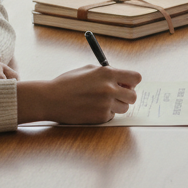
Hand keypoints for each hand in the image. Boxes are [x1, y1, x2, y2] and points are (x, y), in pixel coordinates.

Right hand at [17, 65, 141, 124]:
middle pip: (133, 96)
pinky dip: (105, 113)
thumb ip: (108, 73)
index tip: (126, 83)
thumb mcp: (89, 70)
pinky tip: (92, 108)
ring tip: (101, 101)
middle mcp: (110, 89)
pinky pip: (112, 116)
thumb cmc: (68, 83)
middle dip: (127, 95)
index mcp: (108, 73)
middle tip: (117, 95)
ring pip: (124, 108)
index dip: (132, 81)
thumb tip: (122, 80)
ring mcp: (106, 104)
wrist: (51, 99)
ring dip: (116, 105)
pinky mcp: (101, 117)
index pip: (136, 77)